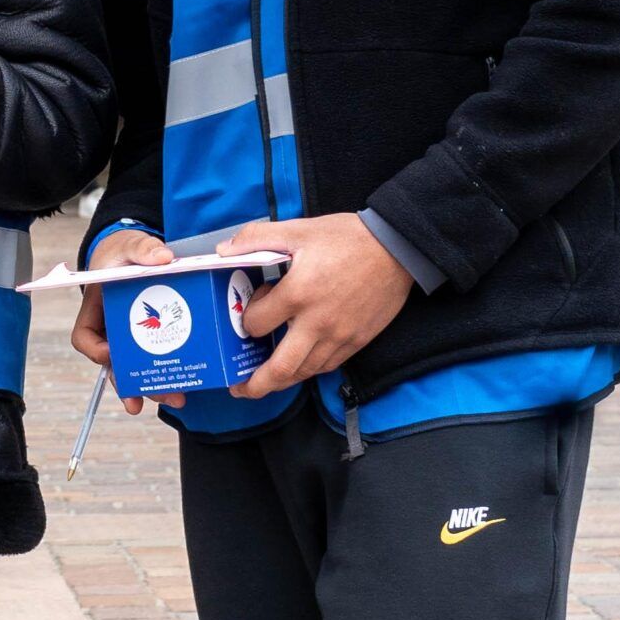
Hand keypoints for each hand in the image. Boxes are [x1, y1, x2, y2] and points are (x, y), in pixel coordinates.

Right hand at [70, 229, 186, 413]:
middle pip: (113, 362)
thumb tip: (162, 258)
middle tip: (146, 397)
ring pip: (137, 368)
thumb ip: (142, 248)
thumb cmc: (123, 250)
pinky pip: (159, 358)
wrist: (137, 252)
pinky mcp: (154, 337)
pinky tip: (187, 385)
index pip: (84, 336)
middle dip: (129, 383)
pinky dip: (171, 373)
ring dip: (152, 387)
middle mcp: (112, 327)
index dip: (95, 351)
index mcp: (97, 307)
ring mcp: (133, 335)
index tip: (111, 355)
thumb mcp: (129, 244)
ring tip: (175, 399)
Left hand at [220, 213, 413, 399]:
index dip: (247, 319)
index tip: (252, 308)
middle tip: (240, 389)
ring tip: (266, 382)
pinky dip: (309, 370)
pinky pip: (328, 366)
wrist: (397, 248)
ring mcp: (340, 336)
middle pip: (282, 368)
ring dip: (282, 380)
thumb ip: (255, 238)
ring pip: (305, 372)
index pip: (256, 324)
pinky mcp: (358, 341)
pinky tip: (299, 366)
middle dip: (257, 384)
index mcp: (297, 294)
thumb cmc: (346, 238)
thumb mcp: (297, 229)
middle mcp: (318, 322)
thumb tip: (223, 250)